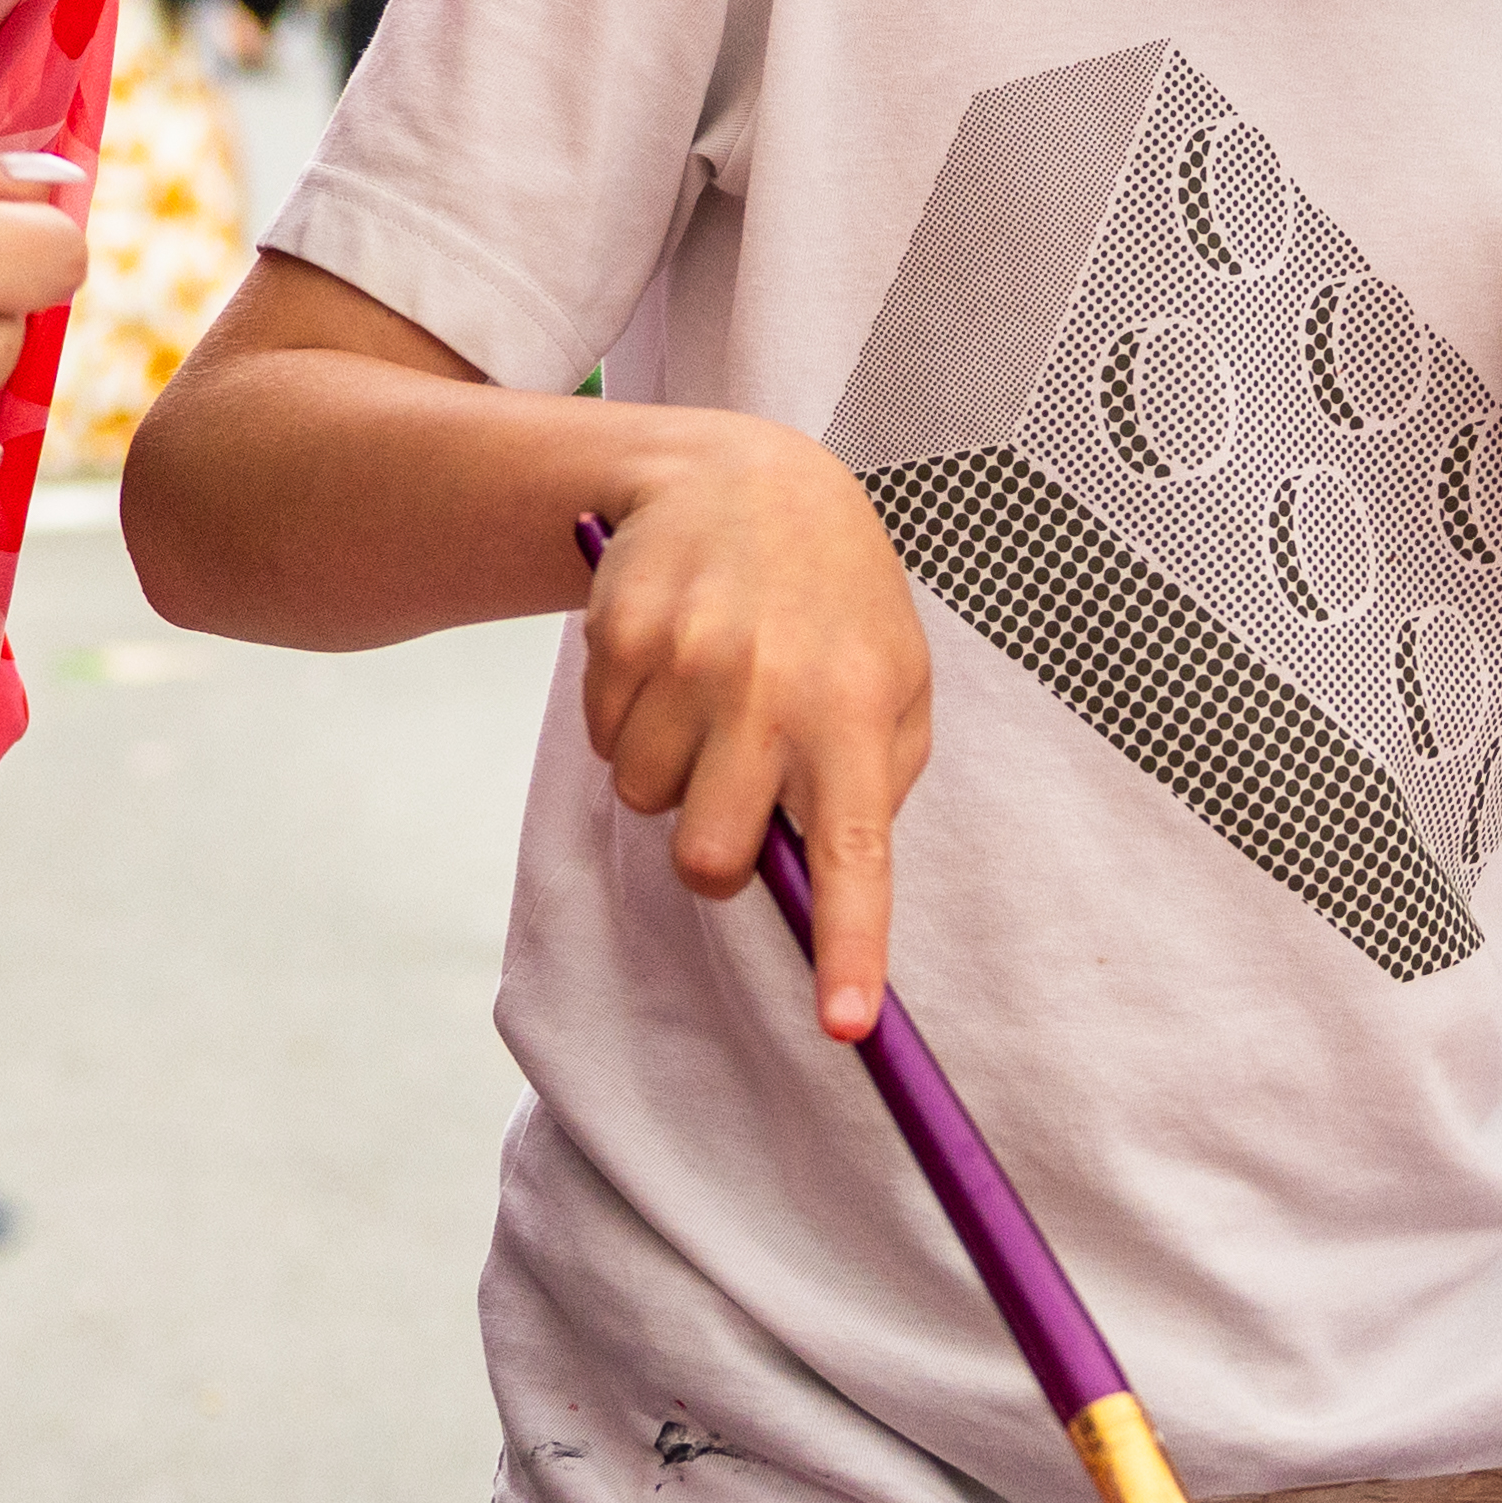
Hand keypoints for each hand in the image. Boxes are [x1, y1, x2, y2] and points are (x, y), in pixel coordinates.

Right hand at [579, 426, 937, 1039]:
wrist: (741, 476)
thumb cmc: (835, 602)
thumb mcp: (895, 677)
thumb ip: (873, 782)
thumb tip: (823, 882)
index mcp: (858, 710)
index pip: (857, 851)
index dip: (848, 947)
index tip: (846, 1026)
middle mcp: (773, 690)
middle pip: (711, 859)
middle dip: (713, 853)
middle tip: (734, 791)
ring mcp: (690, 661)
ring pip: (645, 801)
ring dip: (670, 774)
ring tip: (710, 693)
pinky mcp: (621, 635)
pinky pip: (605, 740)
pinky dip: (631, 720)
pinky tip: (671, 660)